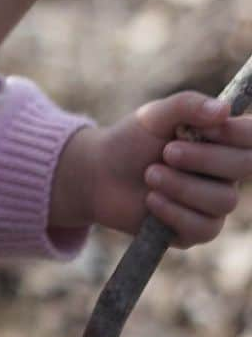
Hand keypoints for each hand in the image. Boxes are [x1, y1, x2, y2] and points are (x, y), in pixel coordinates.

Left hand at [55, 92, 251, 247]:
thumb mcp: (153, 116)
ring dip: (181, 186)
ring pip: (223, 200)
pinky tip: (151, 200)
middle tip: (167, 152)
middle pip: (244, 166)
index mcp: (220, 139)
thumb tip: (224, 109)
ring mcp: (213, 202)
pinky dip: (173, 211)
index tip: (204, 129)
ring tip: (150, 175)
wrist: (100, 175)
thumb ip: (187, 106)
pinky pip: (203, 227)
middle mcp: (224, 172)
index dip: (236, 133)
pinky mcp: (197, 230)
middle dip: (203, 158)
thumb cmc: (131, 140)